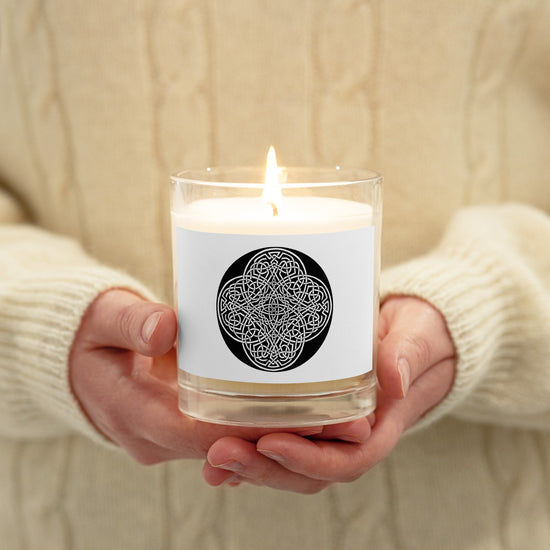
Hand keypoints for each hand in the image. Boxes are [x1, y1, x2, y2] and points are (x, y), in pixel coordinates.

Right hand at [69, 289, 369, 463]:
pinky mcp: (184, 429)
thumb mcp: (104, 318)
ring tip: (337, 416)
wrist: (79, 361)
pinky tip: (301, 411)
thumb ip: (131, 321)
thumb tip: (165, 328)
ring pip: (234, 448)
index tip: (304, 417)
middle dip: (284, 438)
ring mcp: (171, 438)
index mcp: (135, 414)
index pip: (204, 434)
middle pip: (229, 448)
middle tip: (343, 419)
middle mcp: (157, 438)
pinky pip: (228, 436)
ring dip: (281, 438)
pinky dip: (262, 429)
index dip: (255, 429)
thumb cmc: (92, 336)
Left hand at [202, 296, 455, 492]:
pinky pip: (282, 438)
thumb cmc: (418, 336)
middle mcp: (352, 437)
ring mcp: (330, 430)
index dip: (308, 460)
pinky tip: (218, 443)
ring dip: (250, 464)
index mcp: (380, 426)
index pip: (346, 460)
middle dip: (264, 468)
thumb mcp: (417, 337)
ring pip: (289, 462)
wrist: (414, 335)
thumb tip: (393, 377)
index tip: (271, 443)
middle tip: (220, 453)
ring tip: (211, 456)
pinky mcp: (313, 415)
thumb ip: (407, 355)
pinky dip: (251, 447)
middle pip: (307, 471)